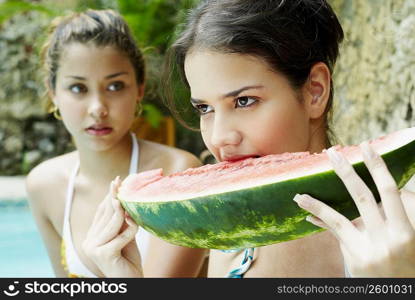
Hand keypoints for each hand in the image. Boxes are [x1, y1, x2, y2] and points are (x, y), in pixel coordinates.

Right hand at [82, 177, 142, 276]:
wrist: (129, 282)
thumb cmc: (128, 260)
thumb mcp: (124, 236)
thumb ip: (121, 222)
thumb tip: (122, 200)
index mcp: (92, 236)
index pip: (101, 212)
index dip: (109, 195)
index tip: (116, 180)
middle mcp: (89, 241)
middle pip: (105, 214)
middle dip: (115, 197)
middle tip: (122, 182)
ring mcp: (93, 249)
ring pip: (112, 223)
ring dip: (124, 212)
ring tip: (131, 202)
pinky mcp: (103, 255)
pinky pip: (120, 236)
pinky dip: (130, 230)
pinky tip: (137, 225)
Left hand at [293, 142, 414, 276]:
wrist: (398, 295)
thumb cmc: (401, 265)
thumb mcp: (402, 241)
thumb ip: (386, 219)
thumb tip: (362, 198)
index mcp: (406, 230)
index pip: (391, 191)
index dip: (379, 167)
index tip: (367, 147)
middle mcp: (392, 236)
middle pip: (366, 195)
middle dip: (348, 170)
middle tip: (333, 152)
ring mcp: (373, 247)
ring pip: (345, 212)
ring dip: (323, 196)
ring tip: (308, 180)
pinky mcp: (356, 256)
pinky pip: (335, 228)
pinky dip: (319, 213)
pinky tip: (304, 204)